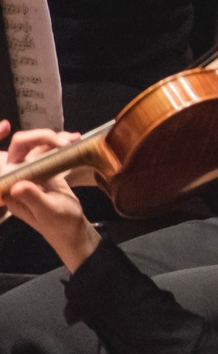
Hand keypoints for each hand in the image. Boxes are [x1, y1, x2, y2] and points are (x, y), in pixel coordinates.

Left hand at [0, 121, 96, 268]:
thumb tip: (18, 183)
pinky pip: (47, 148)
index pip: (0, 162)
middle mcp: (16, 175)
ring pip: (34, 144)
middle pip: (20, 145)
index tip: (5, 126)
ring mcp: (30, 170)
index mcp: (10, 186)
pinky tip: (74, 139)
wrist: (72, 227)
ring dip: (51, 137)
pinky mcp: (44, 167)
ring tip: (72, 140)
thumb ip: (32, 198)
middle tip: (61, 141)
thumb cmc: (59, 223)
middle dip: (39, 137)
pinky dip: (60, 141)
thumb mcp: (47, 212)